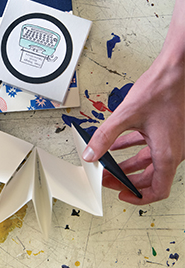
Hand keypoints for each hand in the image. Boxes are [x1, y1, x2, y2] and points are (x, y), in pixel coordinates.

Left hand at [82, 50, 184, 204]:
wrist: (176, 70)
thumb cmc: (161, 89)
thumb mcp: (125, 116)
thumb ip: (105, 137)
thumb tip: (91, 154)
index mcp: (167, 153)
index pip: (159, 190)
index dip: (140, 197)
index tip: (123, 195)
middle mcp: (172, 150)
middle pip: (150, 178)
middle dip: (127, 181)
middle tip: (108, 181)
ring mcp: (170, 141)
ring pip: (148, 163)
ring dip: (128, 167)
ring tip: (108, 167)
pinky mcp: (165, 130)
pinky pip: (148, 147)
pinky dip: (131, 150)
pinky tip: (116, 146)